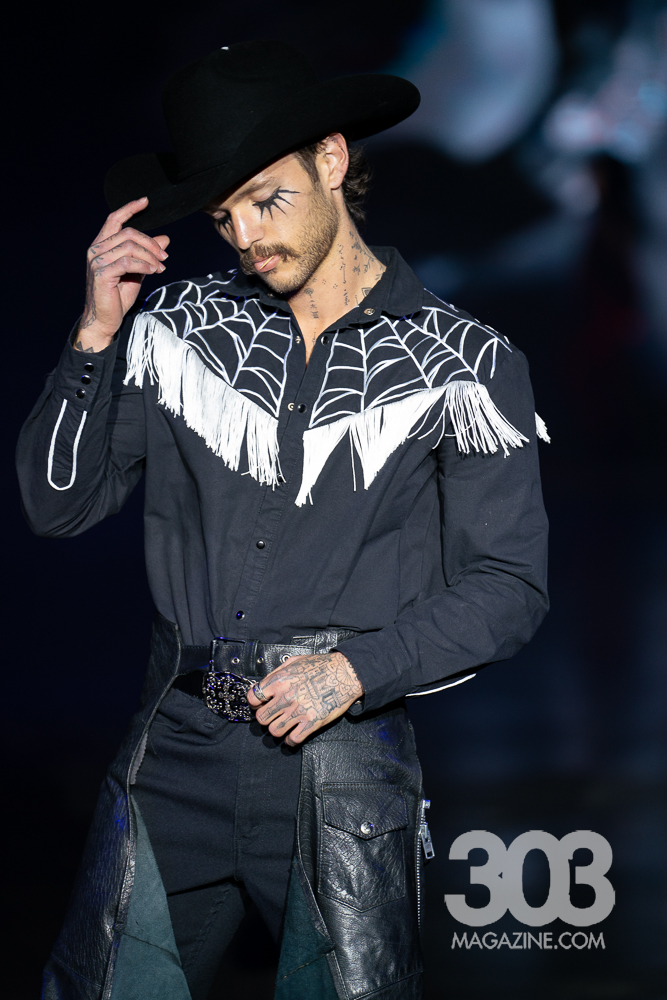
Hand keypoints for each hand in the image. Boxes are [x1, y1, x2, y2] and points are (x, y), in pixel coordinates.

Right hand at [74, 197, 169, 352]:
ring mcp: (96, 261)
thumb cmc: (118, 296)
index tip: (146, 201)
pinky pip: (127, 262)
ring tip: (160, 268)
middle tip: (164, 257)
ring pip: (129, 246)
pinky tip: (153, 272)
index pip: (114, 219)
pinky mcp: (101, 274)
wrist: (105, 320)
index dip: (129, 208)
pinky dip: (144, 265)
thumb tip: (165, 239)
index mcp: (101, 245)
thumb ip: (148, 254)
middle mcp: (96, 250)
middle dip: (150, 243)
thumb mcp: (138, 271)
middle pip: (128, 232)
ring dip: (150, 256)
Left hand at [247, 651, 363, 745]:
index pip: (253, 698)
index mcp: (279, 681)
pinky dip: (290, 740)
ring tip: (283, 725)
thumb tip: (263, 685)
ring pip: (274, 731)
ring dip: (277, 729)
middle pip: (262, 718)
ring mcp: (299, 711)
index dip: (255, 703)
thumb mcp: (294, 661)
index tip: (260, 705)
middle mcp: (286, 697)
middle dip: (266, 717)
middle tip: (272, 716)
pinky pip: (293, 739)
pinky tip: (293, 734)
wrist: (345, 673)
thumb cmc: (321, 666)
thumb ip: (276, 673)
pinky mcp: (312, 723)